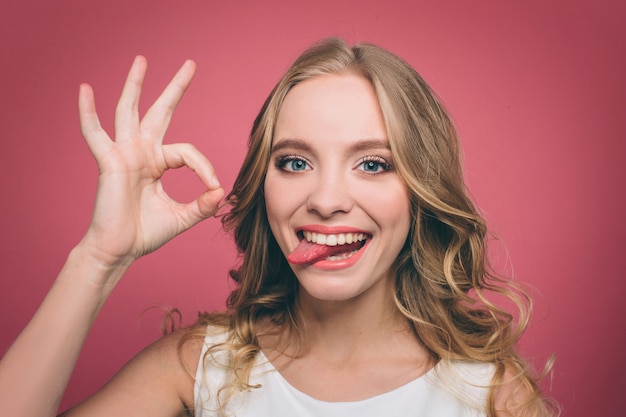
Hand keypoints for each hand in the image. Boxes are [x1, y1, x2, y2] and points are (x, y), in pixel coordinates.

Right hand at [77, 56, 223, 268]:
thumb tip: (222, 192)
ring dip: (135, 85)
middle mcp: (141, 152)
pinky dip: (88, 112)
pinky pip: (94, 133)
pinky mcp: (108, 161)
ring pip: (128, 111)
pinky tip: (85, 90)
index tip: (213, 187)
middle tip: (190, 64)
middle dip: (175, 88)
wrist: (120, 250)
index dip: (204, 166)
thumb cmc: (145, 233)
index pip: (188, 152)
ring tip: (141, 60)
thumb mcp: (182, 217)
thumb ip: (202, 205)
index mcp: (158, 163)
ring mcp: (124, 153)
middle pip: (159, 112)